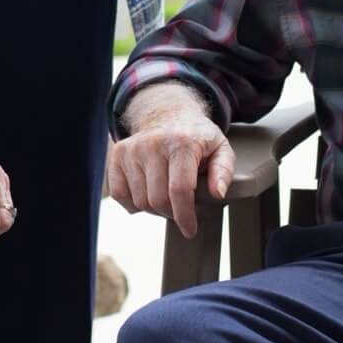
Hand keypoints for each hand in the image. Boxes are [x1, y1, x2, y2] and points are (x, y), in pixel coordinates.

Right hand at [108, 84, 233, 238]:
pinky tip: (147, 192)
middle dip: (171, 213)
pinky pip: (119, 194)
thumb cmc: (196, 137)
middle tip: (181, 208)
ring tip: (166, 196)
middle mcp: (153, 143)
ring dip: (154, 208)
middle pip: (157, 200)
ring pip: (139, 201)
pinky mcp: (118, 154)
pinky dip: (133, 203)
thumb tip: (218, 193)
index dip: (185, 216)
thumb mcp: (220, 149)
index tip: (190, 230)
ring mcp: (132, 148)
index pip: (179, 190)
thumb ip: (223, 171)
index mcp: (181, 142)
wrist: (168, 113)